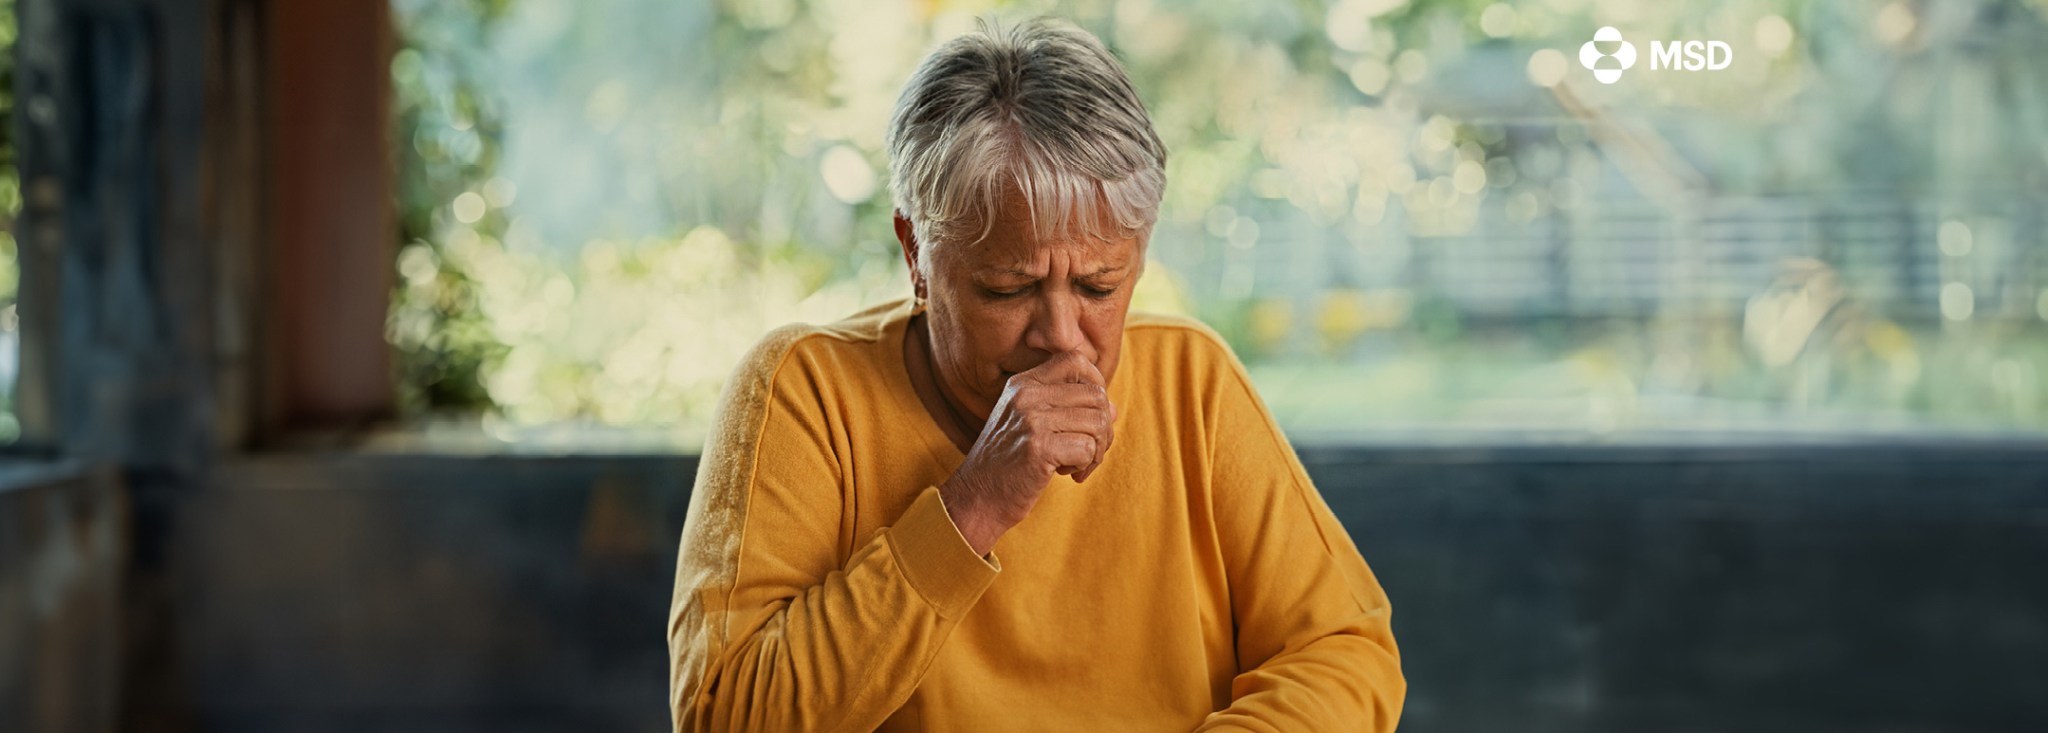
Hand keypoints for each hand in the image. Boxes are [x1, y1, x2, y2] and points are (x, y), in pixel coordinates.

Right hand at [940, 350, 1114, 554]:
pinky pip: (1088, 448)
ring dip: (1096, 450)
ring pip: (1098, 422)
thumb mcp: (1031, 426)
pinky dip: (1085, 465)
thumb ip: (1068, 410)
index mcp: (1023, 384)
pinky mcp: (1038, 447)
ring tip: (1075, 464)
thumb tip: (1112, 408)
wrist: (976, 498)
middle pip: (1095, 395)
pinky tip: (1065, 474)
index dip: (1095, 383)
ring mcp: (1031, 419)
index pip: (1075, 360)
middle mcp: (1026, 395)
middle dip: (1103, 428)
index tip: (1089, 414)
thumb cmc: (1009, 464)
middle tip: (1088, 451)